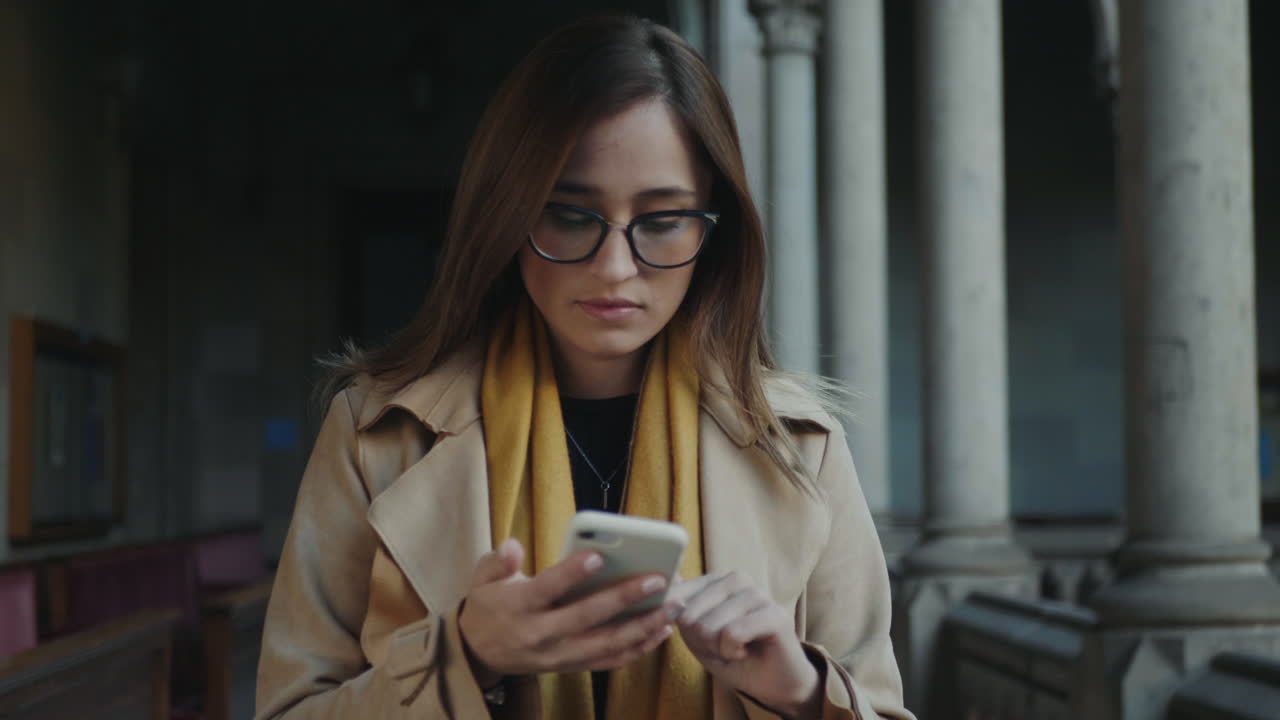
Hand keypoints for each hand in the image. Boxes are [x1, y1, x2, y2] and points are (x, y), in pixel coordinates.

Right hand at [457, 538, 676, 685]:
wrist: (478, 653)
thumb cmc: (489, 605)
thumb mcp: (481, 579)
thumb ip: (497, 561)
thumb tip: (512, 547)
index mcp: (519, 606)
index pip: (547, 589)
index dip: (571, 573)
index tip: (598, 555)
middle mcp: (541, 634)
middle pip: (587, 617)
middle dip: (625, 597)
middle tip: (658, 579)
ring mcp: (559, 654)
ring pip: (607, 643)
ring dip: (644, 626)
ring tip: (673, 606)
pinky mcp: (572, 665)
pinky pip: (610, 660)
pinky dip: (639, 648)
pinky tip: (662, 630)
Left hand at [668, 571, 821, 718]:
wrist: (774, 686)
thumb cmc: (735, 659)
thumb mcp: (697, 637)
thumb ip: (682, 610)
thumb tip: (673, 578)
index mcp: (719, 580)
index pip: (677, 595)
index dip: (683, 628)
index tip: (704, 638)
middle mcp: (739, 580)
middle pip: (690, 613)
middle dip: (700, 641)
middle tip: (723, 647)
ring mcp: (759, 594)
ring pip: (710, 624)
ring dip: (717, 648)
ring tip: (736, 650)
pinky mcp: (776, 615)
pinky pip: (731, 633)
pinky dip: (731, 651)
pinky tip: (745, 652)